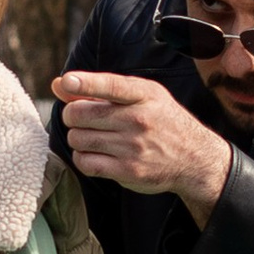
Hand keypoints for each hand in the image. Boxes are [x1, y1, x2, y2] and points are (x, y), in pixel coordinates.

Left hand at [52, 66, 231, 215]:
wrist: (194, 158)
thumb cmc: (161, 121)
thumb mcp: (142, 96)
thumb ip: (100, 88)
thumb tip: (59, 85)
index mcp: (144, 94)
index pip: (110, 85)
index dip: (84, 83)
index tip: (68, 82)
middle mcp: (138, 119)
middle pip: (80, 114)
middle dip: (72, 116)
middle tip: (82, 120)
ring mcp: (133, 146)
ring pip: (78, 139)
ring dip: (77, 138)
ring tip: (92, 137)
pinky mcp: (128, 171)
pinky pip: (85, 163)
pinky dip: (82, 158)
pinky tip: (93, 154)